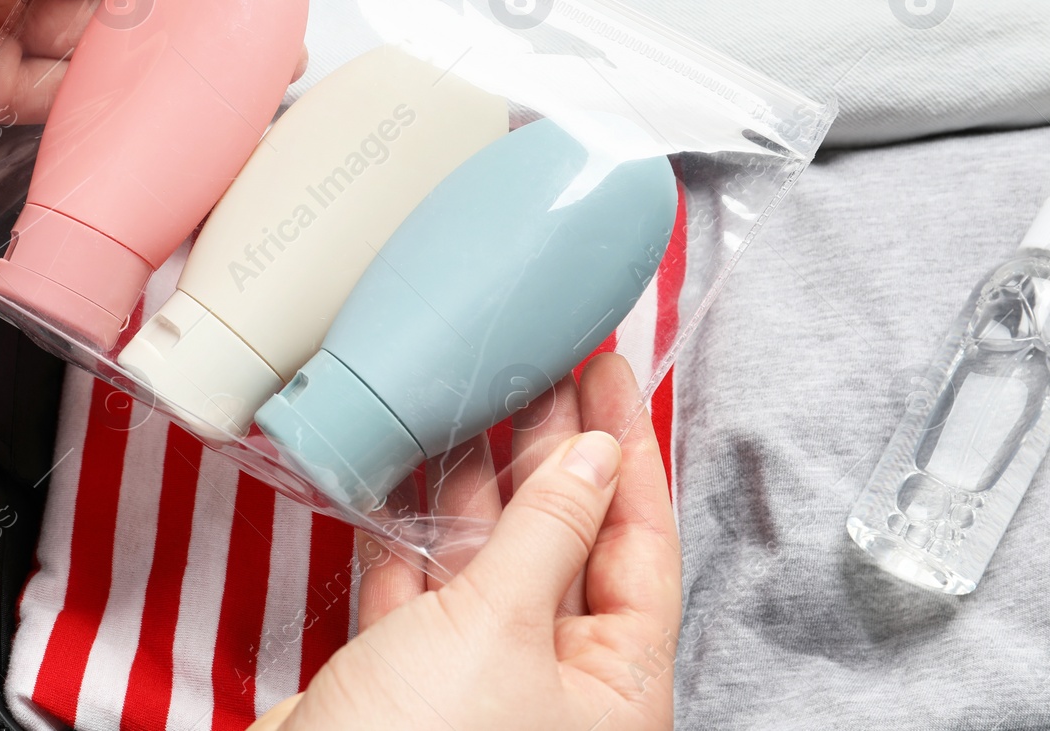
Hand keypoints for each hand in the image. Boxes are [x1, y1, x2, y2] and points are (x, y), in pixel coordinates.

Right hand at [254, 354, 681, 730]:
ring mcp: (479, 677)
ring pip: (491, 554)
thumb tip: (592, 458)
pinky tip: (409, 465)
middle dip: (553, 449)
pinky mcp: (408, 676)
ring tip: (479, 390)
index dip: (628, 449)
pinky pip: (423, 583)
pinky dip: (412, 526)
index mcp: (615, 686)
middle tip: (543, 363)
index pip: (641, 541)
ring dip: (480, 477)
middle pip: (568, 538)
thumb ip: (547, 532)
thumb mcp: (499, 627)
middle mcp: (555, 682)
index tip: (611, 373)